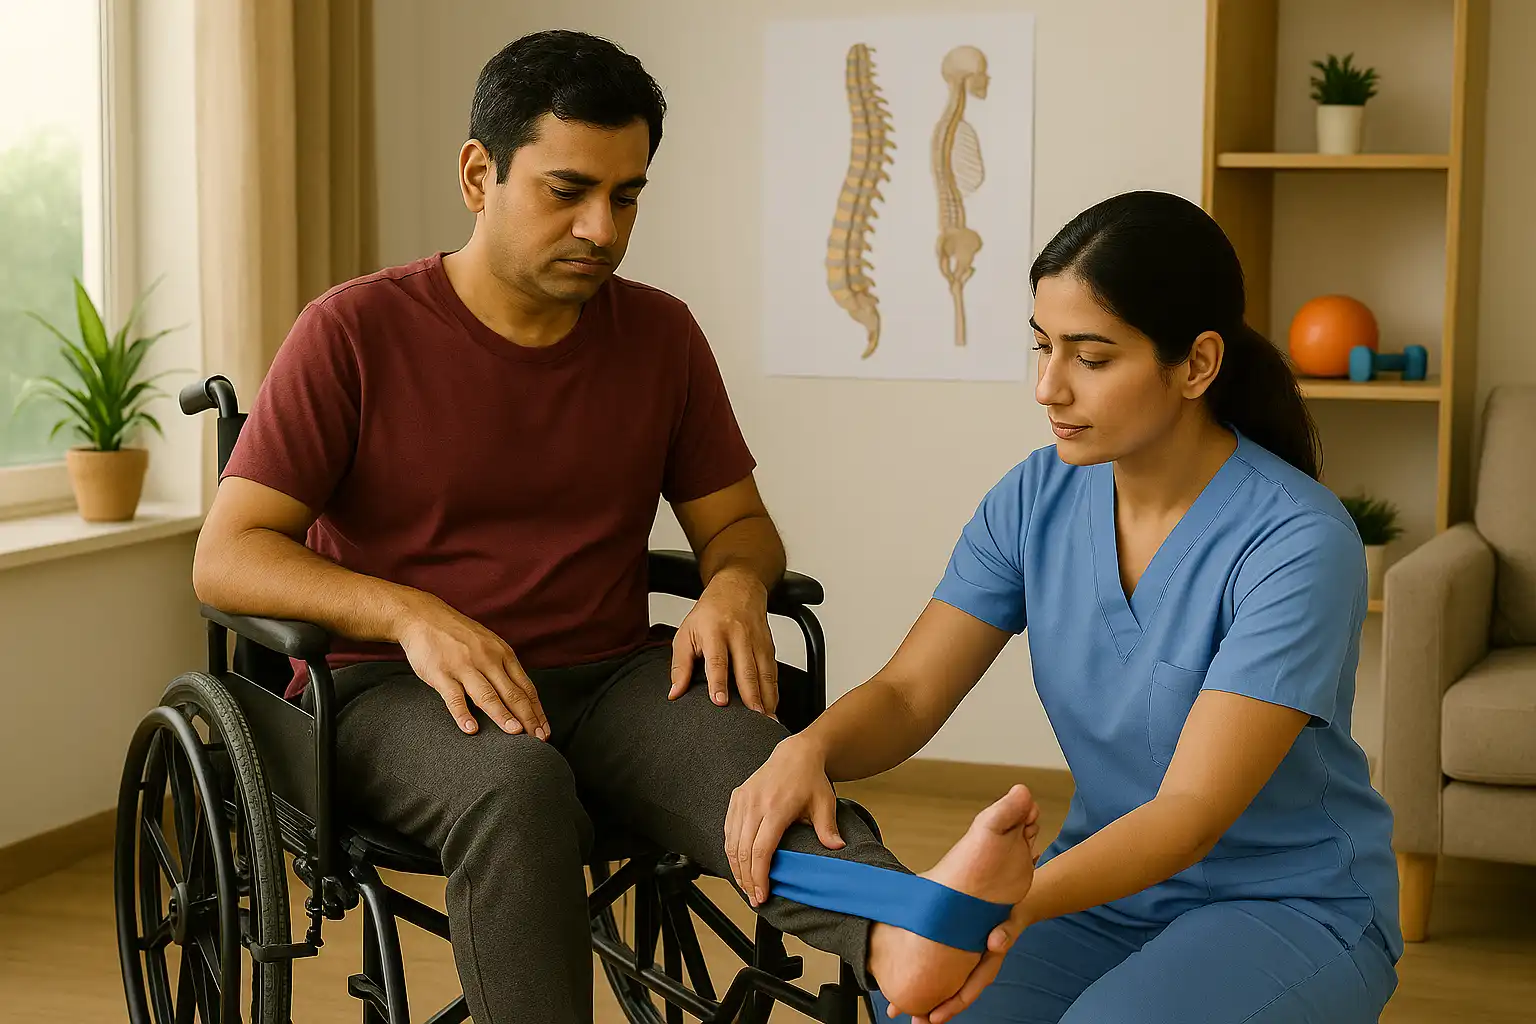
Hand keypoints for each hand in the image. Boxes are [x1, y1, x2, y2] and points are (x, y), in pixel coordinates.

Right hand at [394, 591, 549, 739]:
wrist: (423, 616)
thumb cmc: (458, 635)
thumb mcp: (489, 644)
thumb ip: (504, 667)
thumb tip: (522, 696)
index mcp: (502, 654)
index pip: (526, 687)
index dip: (537, 711)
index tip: (545, 731)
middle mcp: (487, 660)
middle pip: (512, 693)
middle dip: (528, 718)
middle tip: (538, 740)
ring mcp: (464, 666)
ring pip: (487, 695)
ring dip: (503, 715)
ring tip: (515, 733)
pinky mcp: (441, 673)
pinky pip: (454, 697)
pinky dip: (462, 714)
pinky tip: (470, 729)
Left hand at [669, 567, 776, 713]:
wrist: (738, 588)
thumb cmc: (709, 613)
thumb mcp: (686, 633)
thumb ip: (679, 665)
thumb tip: (675, 693)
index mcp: (714, 631)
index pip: (717, 660)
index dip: (718, 682)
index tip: (720, 702)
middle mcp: (739, 635)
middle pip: (746, 669)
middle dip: (751, 695)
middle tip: (753, 718)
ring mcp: (757, 640)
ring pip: (764, 672)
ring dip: (766, 697)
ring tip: (766, 718)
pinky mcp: (769, 645)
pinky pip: (773, 671)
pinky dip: (774, 690)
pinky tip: (772, 706)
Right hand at [725, 735, 842, 906]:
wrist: (795, 753)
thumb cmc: (810, 779)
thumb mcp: (824, 803)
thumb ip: (827, 828)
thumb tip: (836, 847)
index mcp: (776, 808)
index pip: (761, 850)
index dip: (759, 876)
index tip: (762, 895)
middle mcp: (755, 804)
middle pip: (742, 852)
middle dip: (746, 880)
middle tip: (755, 898)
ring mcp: (743, 800)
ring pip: (731, 843)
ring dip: (736, 868)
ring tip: (746, 886)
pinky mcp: (737, 798)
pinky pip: (728, 830)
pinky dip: (731, 851)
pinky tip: (738, 865)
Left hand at [909, 903, 1032, 1023]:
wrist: (1010, 906)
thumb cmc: (1010, 916)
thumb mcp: (1010, 922)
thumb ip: (1006, 932)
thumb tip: (996, 941)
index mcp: (986, 967)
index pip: (967, 992)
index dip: (950, 1006)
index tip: (933, 1017)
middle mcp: (972, 969)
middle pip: (950, 994)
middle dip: (930, 1008)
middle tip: (909, 1018)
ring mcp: (962, 963)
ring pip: (941, 984)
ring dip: (921, 995)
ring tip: (897, 1007)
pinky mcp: (952, 951)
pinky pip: (936, 969)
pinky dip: (920, 975)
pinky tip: (904, 977)